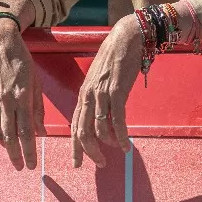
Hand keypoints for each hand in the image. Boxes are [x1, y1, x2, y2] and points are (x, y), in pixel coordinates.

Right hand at [0, 15, 43, 168]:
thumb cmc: (22, 61)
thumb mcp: (36, 82)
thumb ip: (38, 109)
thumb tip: (41, 132)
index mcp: (22, 96)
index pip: (27, 131)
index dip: (30, 150)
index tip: (33, 164)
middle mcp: (5, 101)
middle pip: (11, 136)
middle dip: (18, 155)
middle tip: (24, 168)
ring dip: (6, 150)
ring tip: (14, 161)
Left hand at [72, 12, 145, 167]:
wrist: (127, 37)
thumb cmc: (115, 57)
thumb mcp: (101, 79)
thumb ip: (98, 97)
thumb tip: (101, 116)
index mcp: (83, 94)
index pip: (74, 126)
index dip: (75, 147)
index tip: (78, 163)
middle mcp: (88, 96)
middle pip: (82, 132)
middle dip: (90, 152)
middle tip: (101, 163)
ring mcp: (102, 94)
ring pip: (98, 129)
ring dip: (108, 145)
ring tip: (116, 151)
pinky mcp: (117, 92)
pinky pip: (117, 121)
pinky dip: (120, 136)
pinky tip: (126, 145)